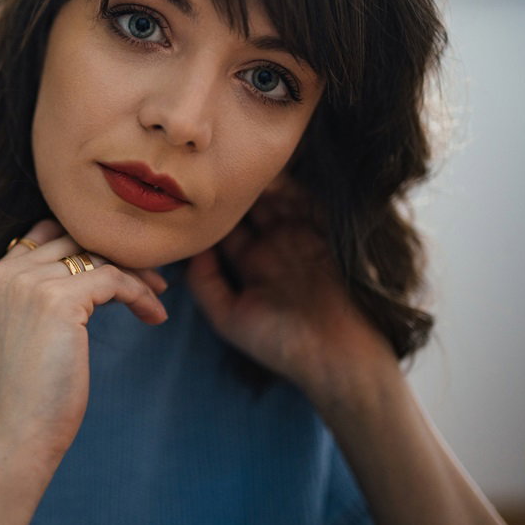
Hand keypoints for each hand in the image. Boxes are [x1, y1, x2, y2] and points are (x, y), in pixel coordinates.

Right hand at [0, 219, 168, 469]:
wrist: (15, 436)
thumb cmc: (26, 394)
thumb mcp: (26, 330)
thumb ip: (43, 295)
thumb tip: (95, 272)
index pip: (49, 231)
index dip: (88, 243)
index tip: (118, 266)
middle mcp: (8, 272)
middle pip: (77, 237)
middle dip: (117, 253)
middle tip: (151, 278)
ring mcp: (31, 283)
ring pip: (100, 256)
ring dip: (137, 274)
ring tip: (156, 297)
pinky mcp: (60, 301)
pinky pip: (115, 280)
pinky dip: (141, 294)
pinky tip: (154, 316)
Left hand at [185, 176, 393, 401]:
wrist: (339, 359)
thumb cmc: (281, 344)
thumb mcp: (230, 316)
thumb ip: (204, 282)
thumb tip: (190, 245)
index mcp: (251, 262)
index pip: (224, 225)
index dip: (206, 209)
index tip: (184, 187)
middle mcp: (276, 243)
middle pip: (247, 204)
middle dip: (229, 187)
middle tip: (206, 165)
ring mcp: (302, 234)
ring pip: (273, 196)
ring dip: (255, 181)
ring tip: (231, 164)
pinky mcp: (327, 232)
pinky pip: (305, 199)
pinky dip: (287, 184)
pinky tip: (265, 175)